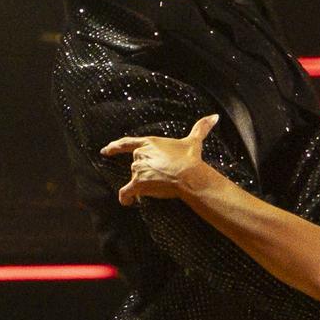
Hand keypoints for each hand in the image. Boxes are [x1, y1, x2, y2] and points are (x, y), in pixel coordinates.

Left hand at [102, 113, 217, 205]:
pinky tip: (128, 202)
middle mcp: (140, 155)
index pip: (127, 143)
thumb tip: (214, 116)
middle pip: (135, 165)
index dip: (115, 147)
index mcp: (149, 142)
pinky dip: (126, 198)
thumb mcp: (193, 141)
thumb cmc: (190, 158)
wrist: (188, 175)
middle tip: (159, 177)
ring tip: (156, 189)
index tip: (105, 150)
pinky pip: (126, 193)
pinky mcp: (138, 184)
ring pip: (134, 178)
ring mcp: (138, 170)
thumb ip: (201, 128)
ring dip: (141, 185)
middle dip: (144, 171)